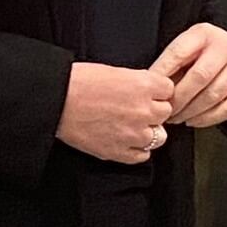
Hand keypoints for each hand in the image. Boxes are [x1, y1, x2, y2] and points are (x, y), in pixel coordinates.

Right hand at [57, 61, 175, 164]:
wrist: (57, 100)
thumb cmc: (79, 82)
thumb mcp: (115, 71)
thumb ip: (137, 82)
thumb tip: (147, 92)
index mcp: (144, 85)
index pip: (168, 90)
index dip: (157, 91)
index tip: (149, 93)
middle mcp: (143, 110)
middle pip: (165, 112)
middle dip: (153, 110)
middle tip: (136, 108)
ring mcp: (133, 134)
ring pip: (159, 136)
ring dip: (147, 131)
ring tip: (130, 125)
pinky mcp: (120, 151)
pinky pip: (142, 155)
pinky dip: (137, 148)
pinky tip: (125, 140)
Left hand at [152, 23, 226, 128]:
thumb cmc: (202, 54)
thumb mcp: (185, 48)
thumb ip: (170, 64)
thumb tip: (150, 88)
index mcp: (203, 34)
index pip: (179, 53)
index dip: (162, 73)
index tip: (151, 90)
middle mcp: (226, 47)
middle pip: (199, 77)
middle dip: (178, 98)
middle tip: (165, 111)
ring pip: (214, 95)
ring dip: (191, 111)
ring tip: (176, 118)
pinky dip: (208, 118)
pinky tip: (194, 120)